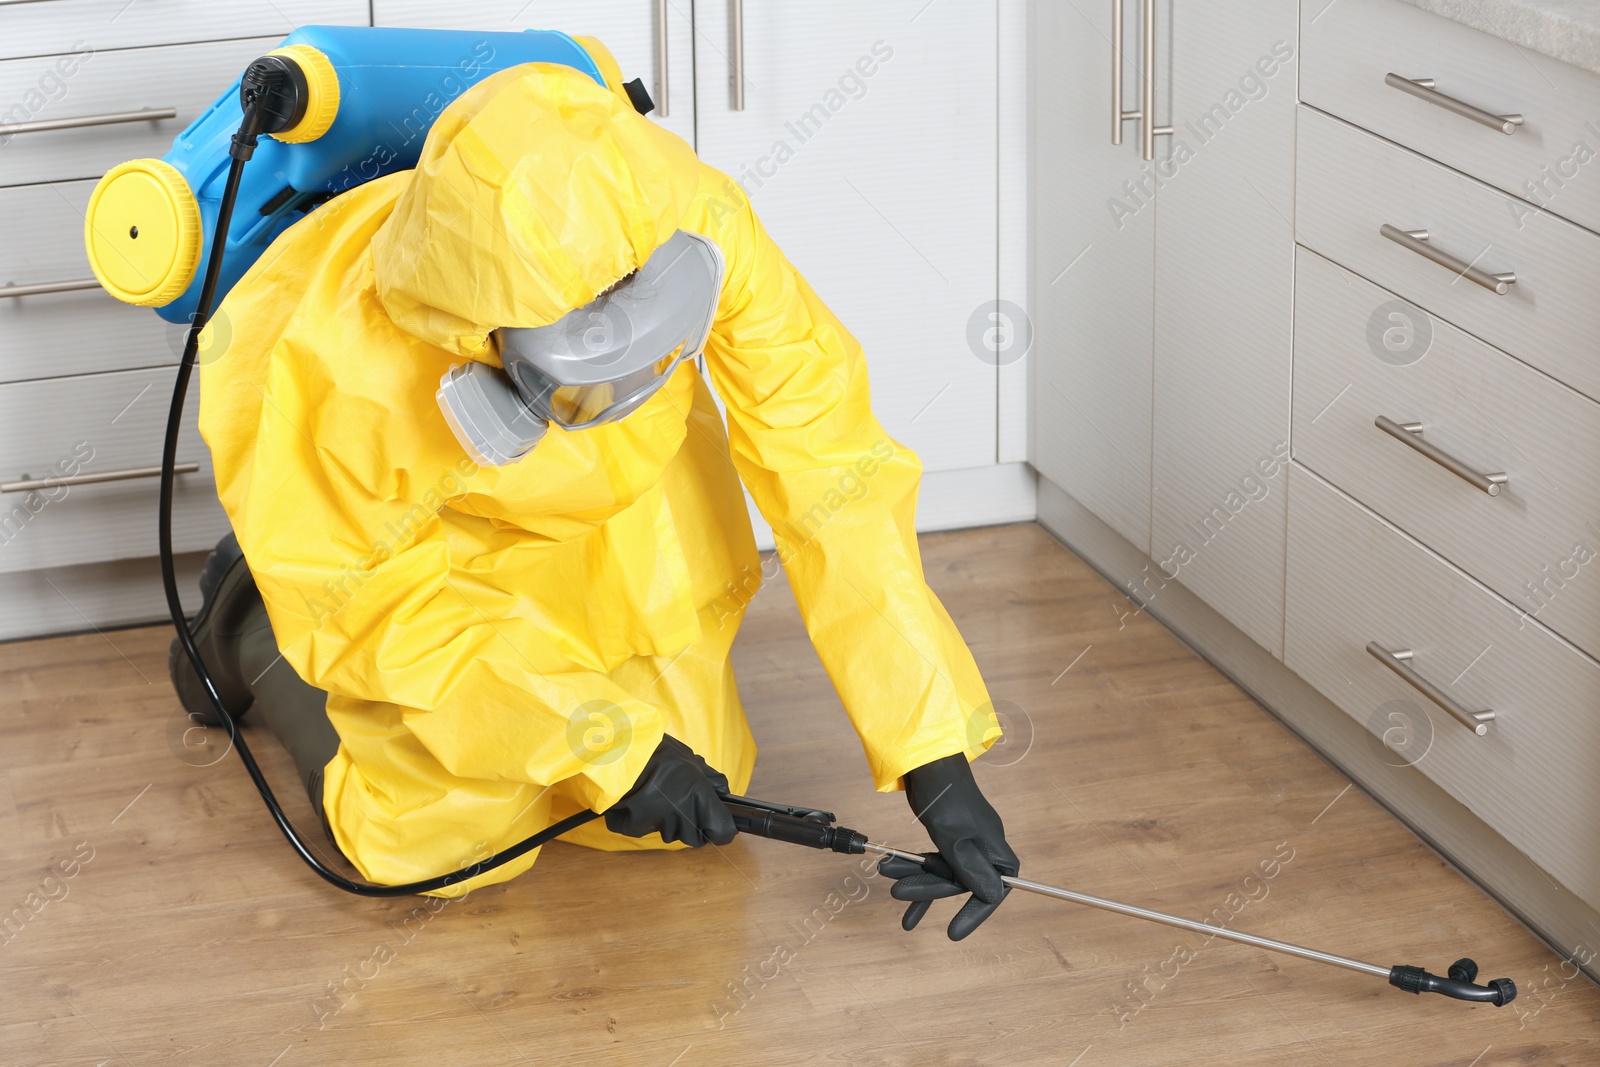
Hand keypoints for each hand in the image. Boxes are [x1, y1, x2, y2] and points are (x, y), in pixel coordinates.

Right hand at [604, 734, 737, 846]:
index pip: (722, 832)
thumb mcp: (691, 760)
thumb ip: (711, 779)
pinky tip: (643, 802)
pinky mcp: (637, 829)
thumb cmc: (657, 753)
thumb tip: (722, 792)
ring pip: (673, 835)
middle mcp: (682, 817)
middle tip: (682, 802)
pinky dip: (647, 820)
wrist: (619, 754)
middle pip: (696, 837)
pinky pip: (649, 830)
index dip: (721, 828)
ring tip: (660, 797)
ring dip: (670, 822)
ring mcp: (660, 825)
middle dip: (693, 824)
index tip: (719, 822)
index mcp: (700, 799)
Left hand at [879, 753, 1018, 939]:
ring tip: (888, 882)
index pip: (992, 891)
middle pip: (959, 883)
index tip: (952, 933)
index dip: (973, 913)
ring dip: (916, 879)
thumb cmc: (945, 795)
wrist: (927, 762)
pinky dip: (915, 872)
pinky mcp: (947, 837)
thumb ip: (969, 868)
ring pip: (942, 873)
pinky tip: (898, 884)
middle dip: (928, 889)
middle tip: (897, 893)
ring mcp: (964, 843)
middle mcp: (983, 849)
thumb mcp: (954, 836)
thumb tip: (993, 896)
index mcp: (994, 850)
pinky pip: (933, 863)